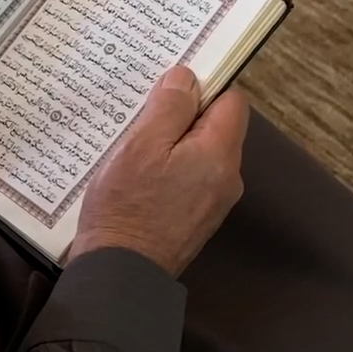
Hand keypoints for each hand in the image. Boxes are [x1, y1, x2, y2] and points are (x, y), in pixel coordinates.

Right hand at [72, 65, 249, 277]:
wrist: (121, 274)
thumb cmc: (127, 206)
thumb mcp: (142, 145)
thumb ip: (170, 107)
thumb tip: (188, 77)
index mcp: (220, 154)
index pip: (231, 100)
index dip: (204, 86)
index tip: (170, 85)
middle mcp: (228, 178)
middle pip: (216, 128)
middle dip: (184, 116)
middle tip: (144, 114)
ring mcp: (214, 202)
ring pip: (201, 154)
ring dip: (174, 144)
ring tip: (136, 145)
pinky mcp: (197, 219)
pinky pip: (191, 178)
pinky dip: (171, 169)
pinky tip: (140, 176)